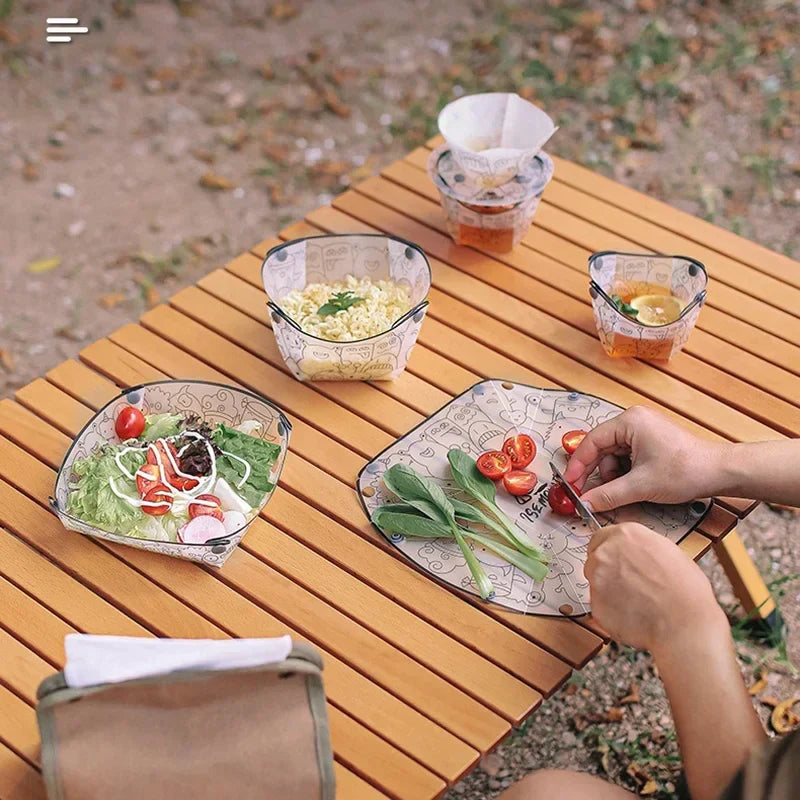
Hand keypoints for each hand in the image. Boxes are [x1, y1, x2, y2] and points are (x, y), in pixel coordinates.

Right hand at [563, 406, 723, 511]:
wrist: (720, 472)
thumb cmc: (686, 470)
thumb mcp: (641, 486)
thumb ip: (608, 495)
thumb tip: (585, 503)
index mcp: (629, 421)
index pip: (591, 441)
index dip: (578, 465)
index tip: (571, 484)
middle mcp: (634, 421)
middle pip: (601, 448)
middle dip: (596, 473)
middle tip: (586, 494)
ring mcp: (642, 431)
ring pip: (613, 456)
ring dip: (612, 476)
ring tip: (620, 493)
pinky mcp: (650, 442)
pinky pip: (626, 458)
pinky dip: (624, 474)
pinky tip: (630, 488)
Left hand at [584, 522, 724, 650]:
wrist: (685, 623)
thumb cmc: (686, 591)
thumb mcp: (668, 552)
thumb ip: (642, 548)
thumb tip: (637, 553)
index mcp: (626, 535)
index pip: (602, 536)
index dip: (610, 550)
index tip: (615, 560)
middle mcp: (606, 552)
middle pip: (595, 558)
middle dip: (608, 570)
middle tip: (629, 584)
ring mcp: (598, 578)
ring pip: (596, 581)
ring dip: (609, 589)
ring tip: (636, 601)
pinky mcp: (596, 603)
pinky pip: (600, 604)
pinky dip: (611, 610)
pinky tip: (633, 613)